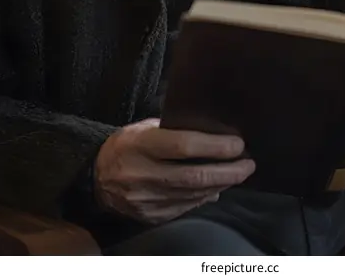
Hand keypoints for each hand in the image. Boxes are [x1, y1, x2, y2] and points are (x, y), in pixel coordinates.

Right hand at [94, 118, 254, 224]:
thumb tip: (213, 135)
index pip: (184, 146)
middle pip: (194, 176)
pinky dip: (204, 198)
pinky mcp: (150, 217)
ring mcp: (146, 200)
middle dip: (228, 172)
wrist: (96, 177)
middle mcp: (143, 174)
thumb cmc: (126, 144)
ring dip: (221, 185)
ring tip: (239, 174)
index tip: (238, 144)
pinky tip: (217, 188)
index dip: (215, 146)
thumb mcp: (145, 127)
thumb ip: (175, 130)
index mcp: (141, 145)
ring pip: (193, 195)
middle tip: (248, 164)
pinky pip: (185, 208)